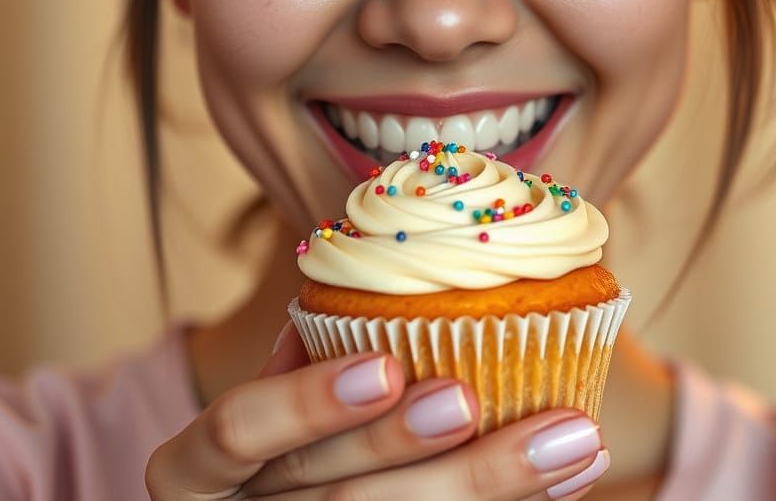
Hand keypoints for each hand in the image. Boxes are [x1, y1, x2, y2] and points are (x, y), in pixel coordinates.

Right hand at [145, 322, 608, 499]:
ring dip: (492, 485)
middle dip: (411, 446)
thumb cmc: (272, 458)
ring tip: (574, 440)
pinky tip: (570, 479)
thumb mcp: (260, 416)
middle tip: (482, 397)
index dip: (305, 402)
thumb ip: (295, 367)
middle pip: (331, 496)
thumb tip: (352, 294)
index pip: (237, 432)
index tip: (383, 367)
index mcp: (201, 467)